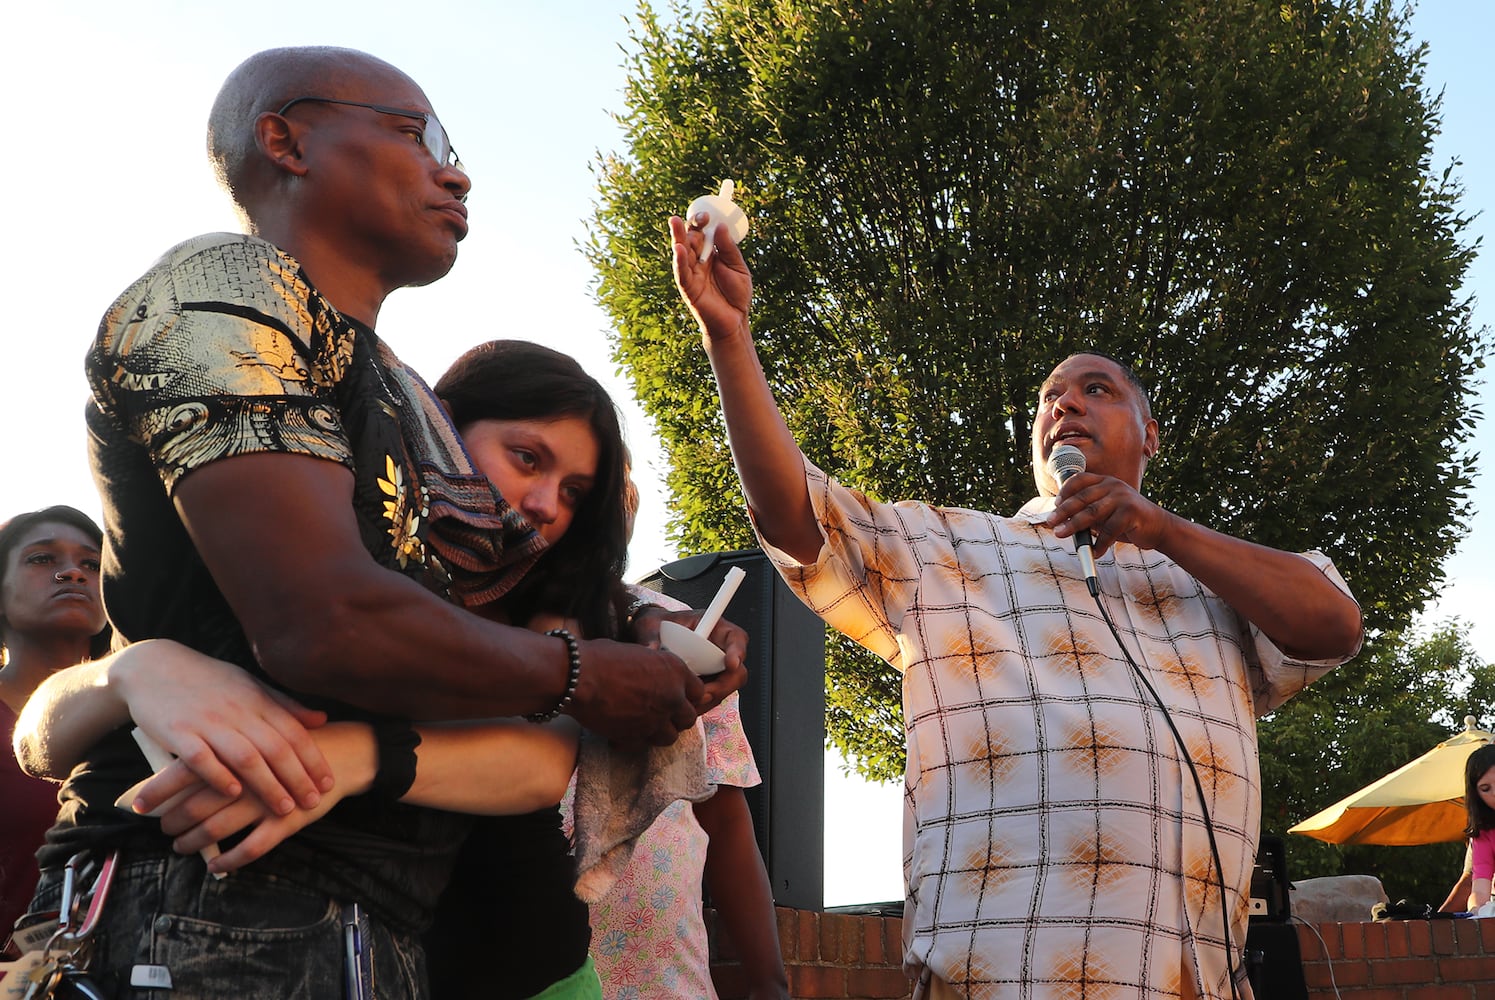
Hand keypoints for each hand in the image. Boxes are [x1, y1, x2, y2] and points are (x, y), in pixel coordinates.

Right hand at [112, 640, 333, 816]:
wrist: (153, 666)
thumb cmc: (207, 680)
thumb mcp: (249, 685)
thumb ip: (284, 705)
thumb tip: (322, 719)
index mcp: (256, 700)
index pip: (293, 732)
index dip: (313, 759)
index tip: (328, 782)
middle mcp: (237, 711)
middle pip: (274, 748)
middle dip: (298, 778)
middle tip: (314, 802)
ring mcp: (208, 722)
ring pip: (245, 757)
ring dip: (267, 785)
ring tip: (284, 808)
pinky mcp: (178, 732)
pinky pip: (202, 758)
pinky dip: (219, 776)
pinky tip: (234, 794)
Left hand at [140, 722, 373, 874]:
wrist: (343, 752)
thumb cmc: (292, 742)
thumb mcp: (258, 731)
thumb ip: (223, 742)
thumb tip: (179, 755)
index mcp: (236, 750)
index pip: (185, 770)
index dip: (157, 790)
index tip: (137, 805)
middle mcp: (247, 777)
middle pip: (195, 804)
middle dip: (172, 821)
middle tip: (163, 828)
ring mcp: (267, 800)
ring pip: (218, 828)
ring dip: (194, 842)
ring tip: (181, 846)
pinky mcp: (287, 821)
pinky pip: (252, 847)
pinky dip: (229, 860)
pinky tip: (216, 865)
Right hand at [567, 638, 702, 747]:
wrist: (578, 676)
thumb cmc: (602, 657)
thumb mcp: (639, 653)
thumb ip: (656, 670)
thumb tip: (656, 678)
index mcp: (676, 671)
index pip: (698, 691)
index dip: (687, 696)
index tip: (678, 697)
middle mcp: (672, 697)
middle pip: (688, 718)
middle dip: (677, 718)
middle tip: (663, 714)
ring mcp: (655, 720)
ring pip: (670, 737)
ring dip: (660, 732)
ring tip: (645, 725)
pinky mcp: (636, 737)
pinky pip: (644, 745)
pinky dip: (636, 740)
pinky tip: (624, 731)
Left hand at [632, 606, 748, 711]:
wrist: (652, 638)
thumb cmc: (657, 625)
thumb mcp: (652, 624)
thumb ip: (652, 635)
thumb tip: (651, 649)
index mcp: (714, 628)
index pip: (736, 638)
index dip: (737, 651)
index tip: (730, 663)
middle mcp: (720, 650)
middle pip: (736, 672)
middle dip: (722, 686)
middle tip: (703, 693)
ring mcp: (715, 670)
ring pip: (725, 689)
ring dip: (709, 699)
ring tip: (688, 703)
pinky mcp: (707, 685)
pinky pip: (711, 699)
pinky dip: (700, 705)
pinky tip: (684, 706)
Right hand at [670, 213, 752, 342]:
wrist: (735, 321)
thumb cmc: (737, 295)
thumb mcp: (738, 267)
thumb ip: (729, 249)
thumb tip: (720, 226)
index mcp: (709, 255)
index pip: (701, 233)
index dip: (702, 222)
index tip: (708, 214)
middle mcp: (697, 262)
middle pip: (689, 239)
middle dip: (691, 226)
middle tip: (699, 217)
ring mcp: (691, 274)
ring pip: (681, 253)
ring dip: (678, 237)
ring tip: (675, 222)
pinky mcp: (688, 288)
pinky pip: (681, 273)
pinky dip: (679, 261)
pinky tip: (678, 248)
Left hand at [1044, 471, 1174, 556]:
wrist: (1158, 527)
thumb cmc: (1127, 520)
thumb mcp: (1105, 512)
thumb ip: (1088, 513)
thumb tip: (1062, 522)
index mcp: (1105, 482)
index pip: (1080, 480)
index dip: (1065, 491)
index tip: (1055, 505)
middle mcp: (1113, 486)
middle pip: (1082, 498)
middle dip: (1064, 511)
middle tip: (1051, 523)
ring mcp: (1123, 498)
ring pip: (1092, 512)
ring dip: (1074, 526)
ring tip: (1062, 534)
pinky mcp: (1132, 512)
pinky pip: (1109, 530)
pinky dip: (1099, 543)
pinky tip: (1094, 552)